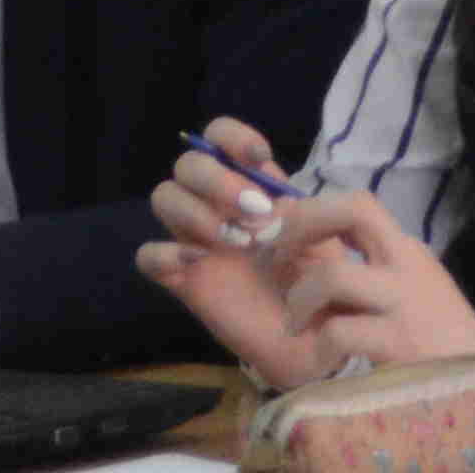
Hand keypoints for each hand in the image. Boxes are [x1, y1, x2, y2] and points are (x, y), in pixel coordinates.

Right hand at [134, 128, 307, 374]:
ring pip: (164, 196)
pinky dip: (165, 251)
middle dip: (219, 181)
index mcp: (251, 184)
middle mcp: (218, 205)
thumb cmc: (322, 278)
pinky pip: (148, 254)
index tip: (259, 159)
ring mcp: (196, 239)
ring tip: (236, 242)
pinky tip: (198, 262)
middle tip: (255, 215)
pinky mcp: (182, 278)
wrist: (313, 337)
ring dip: (196, 211)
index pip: (219, 137)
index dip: (232, 137)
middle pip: (188, 163)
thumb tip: (274, 199)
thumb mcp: (326, 234)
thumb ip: (304, 208)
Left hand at [265, 188, 474, 373]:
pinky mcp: (399, 341)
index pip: (358, 203)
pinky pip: (340, 332)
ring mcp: (404, 300)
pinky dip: (319, 347)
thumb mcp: (404, 290)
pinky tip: (323, 361)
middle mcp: (406, 263)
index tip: (285, 236)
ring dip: (300, 299)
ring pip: (335, 276)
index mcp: (403, 250)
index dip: (313, 211)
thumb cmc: (435, 337)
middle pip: (355, 210)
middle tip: (279, 258)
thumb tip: (311, 254)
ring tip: (295, 325)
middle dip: (303, 226)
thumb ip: (367, 270)